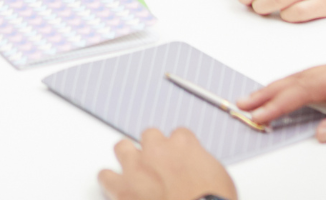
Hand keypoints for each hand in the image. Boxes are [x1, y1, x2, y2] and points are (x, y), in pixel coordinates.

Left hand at [97, 128, 236, 199]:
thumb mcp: (220, 179)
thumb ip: (202, 166)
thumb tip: (197, 171)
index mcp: (184, 145)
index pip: (179, 135)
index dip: (179, 150)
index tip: (180, 161)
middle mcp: (157, 149)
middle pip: (150, 136)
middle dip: (153, 149)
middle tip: (159, 168)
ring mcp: (137, 166)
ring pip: (122, 147)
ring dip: (127, 158)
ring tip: (134, 173)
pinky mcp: (122, 187)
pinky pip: (105, 176)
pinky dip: (110, 182)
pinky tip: (117, 190)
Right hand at [238, 54, 325, 141]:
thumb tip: (322, 131)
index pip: (308, 87)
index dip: (280, 102)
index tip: (259, 113)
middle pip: (302, 77)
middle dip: (271, 91)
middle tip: (245, 103)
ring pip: (311, 75)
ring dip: (283, 87)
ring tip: (259, 98)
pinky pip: (322, 76)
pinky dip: (301, 84)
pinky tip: (295, 91)